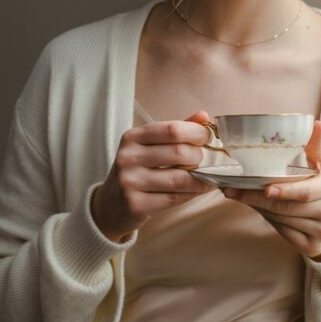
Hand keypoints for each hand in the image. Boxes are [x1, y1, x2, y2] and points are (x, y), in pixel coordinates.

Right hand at [90, 111, 217, 242]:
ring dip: (201, 179)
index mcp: (133, 137)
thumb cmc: (138, 170)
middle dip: (199, 158)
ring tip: (208, 178)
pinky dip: (192, 194)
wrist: (112, 204)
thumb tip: (204, 116)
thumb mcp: (151, 146)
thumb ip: (176, 131)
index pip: (172, 130)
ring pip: (180, 179)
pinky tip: (196, 191)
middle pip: (179, 153)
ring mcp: (130, 182)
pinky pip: (175, 198)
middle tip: (204, 162)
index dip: (197, 133)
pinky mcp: (135, 204)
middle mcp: (128, 157)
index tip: (207, 138)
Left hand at [220, 120, 320, 260]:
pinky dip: (269, 221)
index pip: (306, 192)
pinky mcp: (313, 247)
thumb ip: (315, 145)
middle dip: (257, 199)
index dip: (285, 191)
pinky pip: (284, 233)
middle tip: (232, 190)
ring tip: (242, 196)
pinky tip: (259, 209)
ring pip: (282, 221)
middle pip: (288, 208)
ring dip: (260, 209)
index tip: (265, 188)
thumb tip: (315, 123)